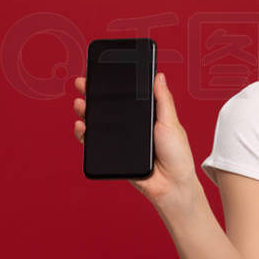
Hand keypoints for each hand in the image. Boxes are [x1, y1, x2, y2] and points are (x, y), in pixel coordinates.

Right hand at [72, 73, 199, 205]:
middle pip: (110, 107)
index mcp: (148, 115)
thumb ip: (163, 100)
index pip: (129, 96)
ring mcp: (123, 140)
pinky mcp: (115, 154)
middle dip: (95, 94)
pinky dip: (86, 134)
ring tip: (81, 103)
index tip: (103, 73)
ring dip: (87, 111)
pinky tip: (82, 125)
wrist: (171, 185)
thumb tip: (159, 76)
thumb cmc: (177, 156)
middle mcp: (134, 126)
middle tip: (84, 83)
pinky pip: (96, 142)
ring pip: (100, 123)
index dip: (116, 85)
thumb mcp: (172, 122)